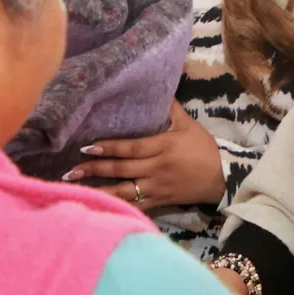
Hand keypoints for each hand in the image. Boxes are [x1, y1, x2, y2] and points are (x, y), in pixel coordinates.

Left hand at [63, 101, 225, 208]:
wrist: (222, 178)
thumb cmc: (204, 149)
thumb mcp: (188, 125)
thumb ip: (171, 108)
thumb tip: (159, 87)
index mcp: (163, 147)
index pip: (131, 148)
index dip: (109, 148)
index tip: (87, 148)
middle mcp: (157, 168)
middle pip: (122, 169)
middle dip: (95, 169)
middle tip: (70, 170)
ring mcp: (158, 187)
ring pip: (125, 191)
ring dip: (101, 190)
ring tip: (78, 190)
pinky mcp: (161, 201)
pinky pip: (137, 205)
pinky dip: (119, 207)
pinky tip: (100, 207)